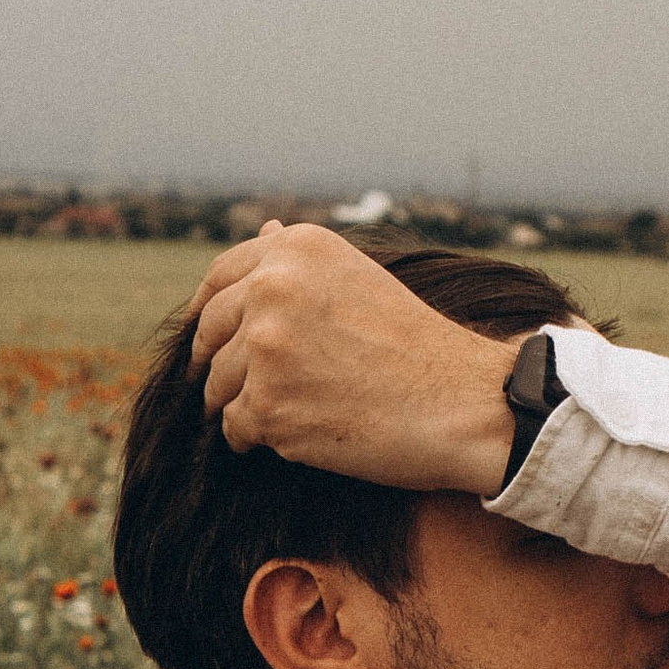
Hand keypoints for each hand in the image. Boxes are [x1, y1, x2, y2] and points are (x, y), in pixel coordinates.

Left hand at [187, 222, 522, 485]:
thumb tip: (263, 230)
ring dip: (242, 402)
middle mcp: (273, 289)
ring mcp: (266, 349)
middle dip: (216, 361)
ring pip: (218, 383)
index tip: (206, 336)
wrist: (461, 402)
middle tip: (236, 385)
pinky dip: (255, 438)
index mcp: (295, 250)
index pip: (220, 278)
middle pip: (210, 332)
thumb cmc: (417, 345)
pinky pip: (234, 427)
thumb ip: (299, 261)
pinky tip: (291, 436)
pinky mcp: (267, 406)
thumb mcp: (359, 278)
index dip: (206, 310)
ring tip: (286, 412)